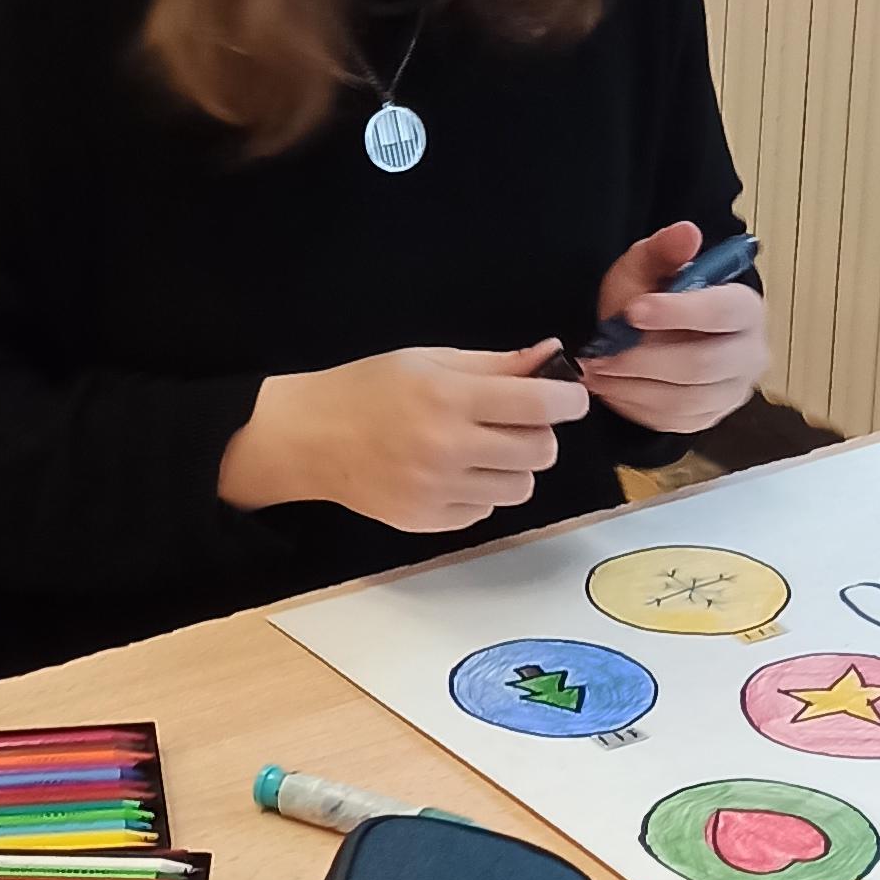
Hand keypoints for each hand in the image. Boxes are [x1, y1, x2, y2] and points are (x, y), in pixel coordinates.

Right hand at [220, 346, 588, 535]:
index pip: (540, 405)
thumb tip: (553, 357)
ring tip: (481, 449)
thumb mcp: (429, 361)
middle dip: (539, 433)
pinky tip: (452, 472)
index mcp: (449, 399)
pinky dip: (481, 492)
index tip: (569, 397)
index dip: (569, 400)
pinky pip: (486, 511)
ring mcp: (438, 491)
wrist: (310, 438)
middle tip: (513, 420)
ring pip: (521, 487)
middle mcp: (448, 448)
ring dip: (513, 466)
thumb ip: (496, 363)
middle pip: (540, 451)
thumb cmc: (370, 389)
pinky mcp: (429, 521)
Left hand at [587, 218, 772, 436]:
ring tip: (598, 370)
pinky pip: (672, 420)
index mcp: (744, 309)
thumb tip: (686, 232)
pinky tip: (610, 387)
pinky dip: (634, 405)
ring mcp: (731, 391)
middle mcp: (749, 354)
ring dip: (633, 386)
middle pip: (703, 365)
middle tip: (603, 354)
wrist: (652, 337)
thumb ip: (664, 250)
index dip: (679, 313)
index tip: (634, 311)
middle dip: (646, 360)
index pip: (723, 313)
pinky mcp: (708, 417)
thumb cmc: (654, 299)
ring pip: (685, 399)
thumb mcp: (649, 267)